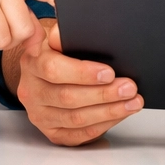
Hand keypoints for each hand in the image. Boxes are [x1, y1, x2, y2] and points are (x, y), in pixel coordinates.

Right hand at [15, 20, 143, 145]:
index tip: (109, 72)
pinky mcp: (51, 132)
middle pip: (68, 97)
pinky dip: (103, 125)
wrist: (43, 71)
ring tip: (132, 102)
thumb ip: (64, 34)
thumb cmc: (58, 52)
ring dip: (109, 112)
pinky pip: (78, 135)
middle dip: (104, 94)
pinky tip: (119, 115)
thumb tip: (71, 30)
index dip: (82, 73)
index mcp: (32, 63)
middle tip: (129, 88)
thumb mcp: (58, 37)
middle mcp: (32, 92)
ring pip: (75, 119)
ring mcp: (40, 115)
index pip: (53, 69)